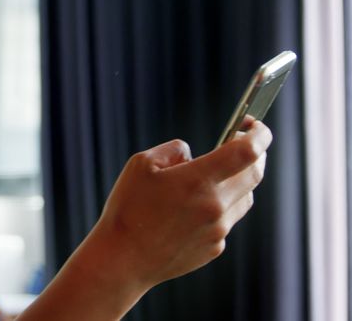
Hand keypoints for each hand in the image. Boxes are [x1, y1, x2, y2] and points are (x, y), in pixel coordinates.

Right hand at [91, 119, 271, 289]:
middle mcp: (216, 205)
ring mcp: (219, 229)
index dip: (259, 134)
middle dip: (255, 153)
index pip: (248, 151)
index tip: (256, 125)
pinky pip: (227, 220)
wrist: (123, 258)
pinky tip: (190, 210)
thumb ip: (174, 151)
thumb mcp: (141, 164)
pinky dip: (219, 207)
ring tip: (210, 177)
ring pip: (244, 197)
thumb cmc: (128, 208)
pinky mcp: (215, 247)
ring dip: (237, 181)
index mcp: (198, 180)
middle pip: (255, 173)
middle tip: (239, 143)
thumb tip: (193, 154)